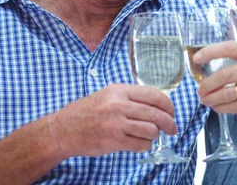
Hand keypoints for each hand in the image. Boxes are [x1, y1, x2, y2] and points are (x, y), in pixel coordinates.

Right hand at [49, 83, 177, 156]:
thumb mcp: (107, 95)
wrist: (63, 130)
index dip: (168, 105)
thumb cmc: (86, 112)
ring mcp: (116, 123)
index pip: (154, 94)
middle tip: (172, 129)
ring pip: (151, 129)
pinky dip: (145, 145)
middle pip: (156, 113)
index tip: (172, 112)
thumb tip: (156, 105)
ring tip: (150, 136)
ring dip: (155, 135)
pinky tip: (140, 143)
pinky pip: (141, 144)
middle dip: (169, 123)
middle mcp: (119, 105)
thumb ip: (130, 97)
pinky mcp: (114, 141)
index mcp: (119, 90)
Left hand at [193, 41, 236, 128]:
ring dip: (212, 98)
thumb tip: (220, 63)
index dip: (211, 52)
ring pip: (226, 92)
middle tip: (199, 90)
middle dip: (208, 84)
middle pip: (224, 74)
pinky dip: (222, 108)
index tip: (197, 58)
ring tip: (204, 100)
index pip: (230, 47)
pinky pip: (233, 105)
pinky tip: (217, 108)